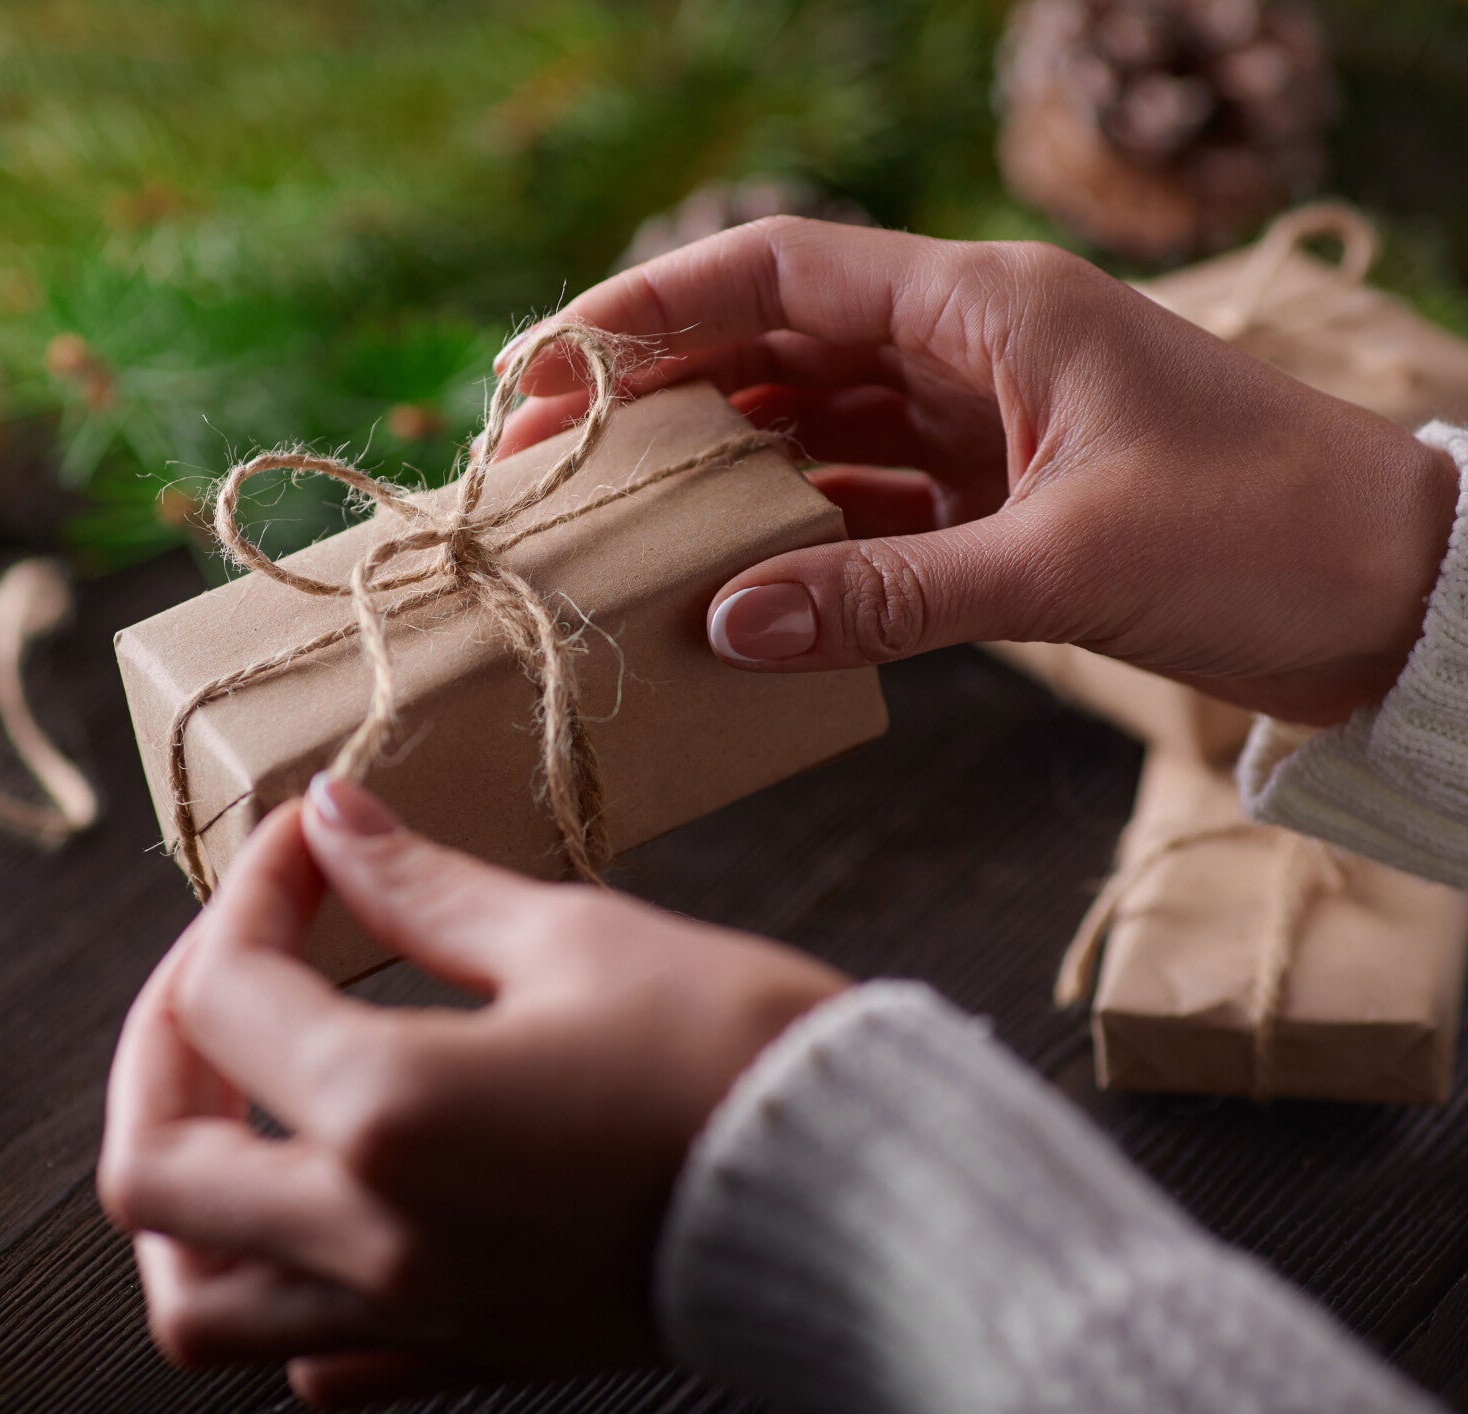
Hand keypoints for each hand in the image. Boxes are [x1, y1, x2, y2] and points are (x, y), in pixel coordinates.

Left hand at [98, 775, 849, 1406]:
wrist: (866, 1201)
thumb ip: (424, 886)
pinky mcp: (470, 1352)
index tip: (312, 840)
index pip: (228, 990)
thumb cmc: (736, 1056)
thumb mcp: (574, 938)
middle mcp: (372, 1234)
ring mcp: (414, 1312)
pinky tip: (328, 1206)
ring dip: (184, 1195)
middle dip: (159, 1046)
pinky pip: (314, 1362)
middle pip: (151, 1171)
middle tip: (225, 968)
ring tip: (237, 1104)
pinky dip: (280, 1287)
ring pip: (199, 1302)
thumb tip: (330, 823)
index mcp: (387, 1111)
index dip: (254, 891)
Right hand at [496, 219, 1460, 724]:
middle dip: (659, 393)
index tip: (547, 365)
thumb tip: (726, 627)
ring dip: (722, 464)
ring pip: (813, 420)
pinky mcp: (1003, 490)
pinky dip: (799, 528)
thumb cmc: (1265, 539)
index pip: (778, 271)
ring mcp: (985, 416)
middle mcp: (973, 343)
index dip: (649, 310)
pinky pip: (867, 494)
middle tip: (546, 455)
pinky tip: (736, 572)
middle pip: (777, 342)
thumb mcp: (1065, 567)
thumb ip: (886, 596)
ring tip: (617, 517)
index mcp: (987, 306)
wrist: (1396, 595)